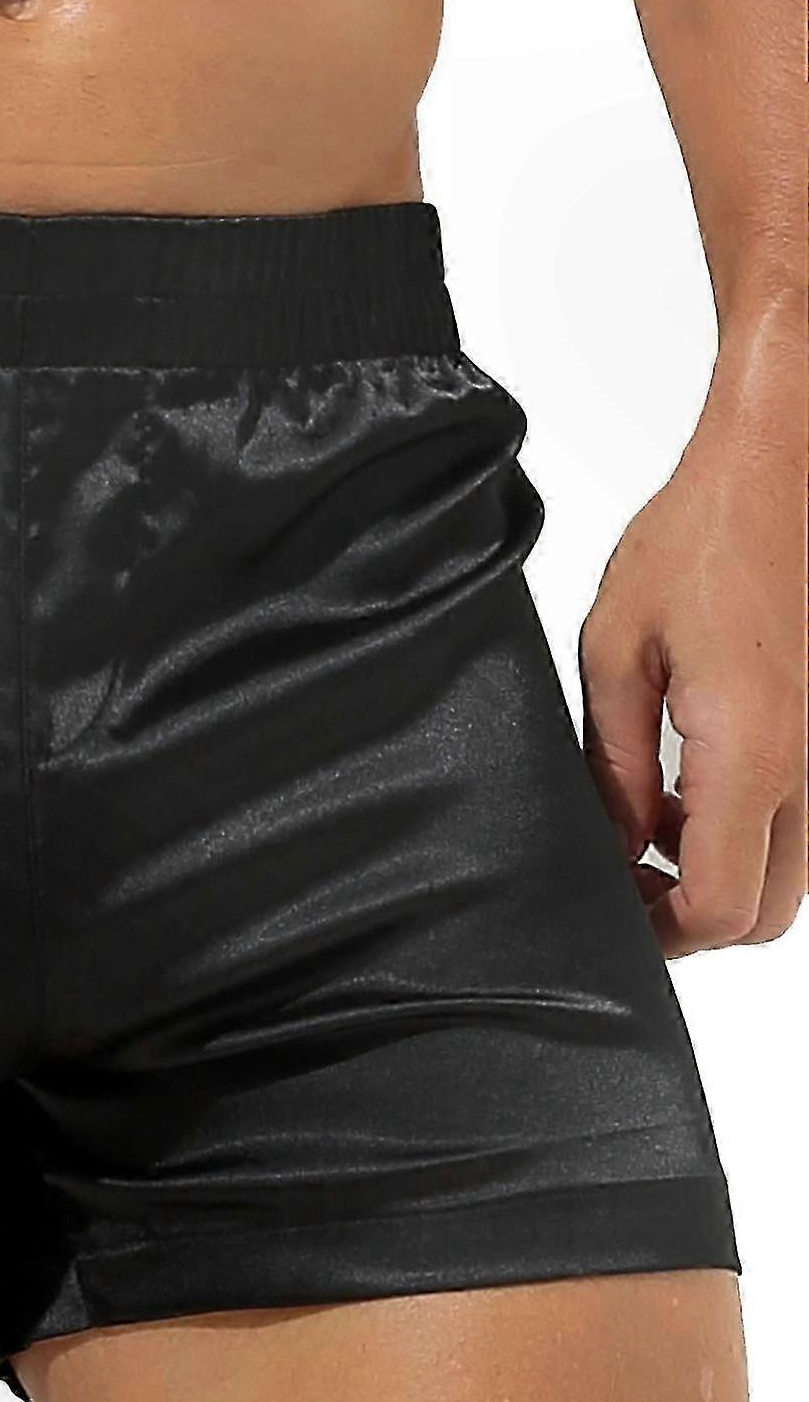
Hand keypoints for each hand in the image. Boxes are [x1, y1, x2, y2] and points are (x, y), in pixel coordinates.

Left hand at [579, 306, 807, 956]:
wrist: (784, 469)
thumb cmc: (701, 538)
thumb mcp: (617, 652)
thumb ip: (617, 765)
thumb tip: (617, 844)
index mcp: (753, 748)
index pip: (722, 906)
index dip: (660, 932)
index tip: (612, 912)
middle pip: (767, 914)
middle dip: (692, 918)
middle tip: (624, 882)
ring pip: (793, 872)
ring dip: (722, 874)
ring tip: (648, 826)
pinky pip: (804, 819)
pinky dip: (750, 831)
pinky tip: (692, 789)